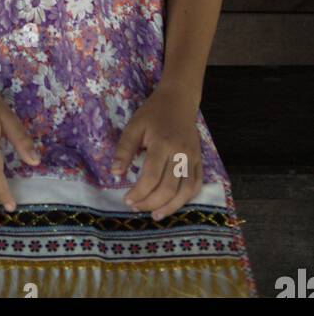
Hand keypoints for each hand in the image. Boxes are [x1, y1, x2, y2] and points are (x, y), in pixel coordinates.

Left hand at [111, 85, 202, 220]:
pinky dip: (187, 198)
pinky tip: (174, 204)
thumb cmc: (152, 113)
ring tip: (155, 215)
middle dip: (151, 203)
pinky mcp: (199, 160)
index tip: (127, 200)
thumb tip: (115, 174)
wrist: (178, 100)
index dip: (139, 193)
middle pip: (169, 188)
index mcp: (162, 144)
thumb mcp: (134, 126)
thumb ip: (124, 149)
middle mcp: (180, 153)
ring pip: (186, 190)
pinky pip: (197, 184)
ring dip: (171, 207)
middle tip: (137, 208)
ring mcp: (193, 157)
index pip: (151, 177)